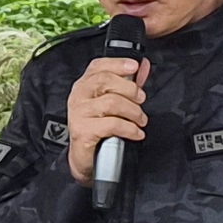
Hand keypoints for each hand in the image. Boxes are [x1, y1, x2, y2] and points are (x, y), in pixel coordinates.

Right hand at [65, 56, 148, 182]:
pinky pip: (112, 124)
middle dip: (130, 90)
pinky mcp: (84, 130)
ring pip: (112, 102)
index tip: (134, 67)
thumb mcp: (112, 103)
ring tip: (140, 120)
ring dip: (133, 111)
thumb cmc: (98, 128)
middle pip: (106, 81)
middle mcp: (79, 96)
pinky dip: (130, 128)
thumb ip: (128, 84)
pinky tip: (136, 132)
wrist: (85, 158)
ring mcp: (79, 113)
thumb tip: (143, 67)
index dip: (117, 63)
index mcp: (84, 86)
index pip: (98, 66)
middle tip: (141, 100)